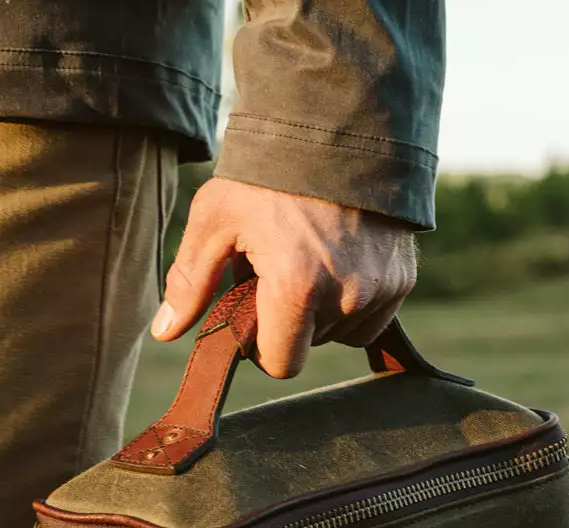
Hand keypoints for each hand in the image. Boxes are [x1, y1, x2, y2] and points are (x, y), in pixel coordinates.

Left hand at [150, 176, 417, 378]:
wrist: (341, 123)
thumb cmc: (268, 173)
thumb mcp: (216, 219)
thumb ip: (190, 282)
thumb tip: (165, 333)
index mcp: (297, 288)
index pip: (281, 364)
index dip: (262, 347)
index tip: (254, 314)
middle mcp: (346, 296)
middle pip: (310, 346)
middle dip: (290, 320)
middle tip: (279, 269)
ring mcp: (381, 289)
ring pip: (343, 334)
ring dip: (323, 312)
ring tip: (309, 258)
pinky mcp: (403, 279)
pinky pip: (373, 316)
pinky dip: (354, 299)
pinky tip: (339, 258)